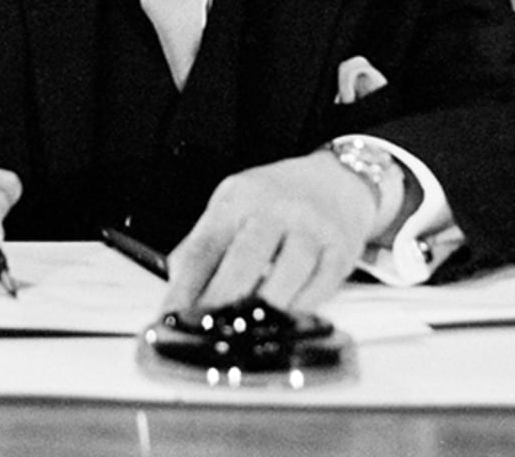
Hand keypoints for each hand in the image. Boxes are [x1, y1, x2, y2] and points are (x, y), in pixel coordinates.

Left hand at [162, 150, 378, 314]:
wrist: (336, 180)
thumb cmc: (275, 201)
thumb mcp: (233, 207)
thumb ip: (203, 246)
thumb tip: (176, 291)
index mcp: (239, 199)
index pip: (206, 246)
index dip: (185, 286)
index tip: (172, 317)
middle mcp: (276, 208)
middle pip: (246, 258)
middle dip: (223, 299)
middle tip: (206, 332)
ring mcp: (311, 226)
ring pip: (289, 272)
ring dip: (265, 308)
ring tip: (246, 335)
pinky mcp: (341, 248)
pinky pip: (321, 284)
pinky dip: (302, 307)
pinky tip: (287, 323)